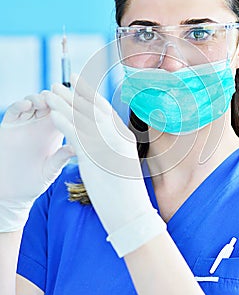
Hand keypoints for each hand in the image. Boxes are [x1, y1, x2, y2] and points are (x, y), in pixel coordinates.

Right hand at [0, 93, 73, 231]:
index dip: (71, 104)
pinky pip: (15, 110)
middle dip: (56, 96)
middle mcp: (40, 124)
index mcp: (55, 131)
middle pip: (50, 102)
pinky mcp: (8, 126)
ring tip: (45, 100)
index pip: (65, 112)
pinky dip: (20, 105)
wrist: (11, 193)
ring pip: (34, 102)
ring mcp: (24, 123)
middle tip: (61, 93)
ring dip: (40, 97)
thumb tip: (76, 148)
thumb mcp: (50, 170)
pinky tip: (27, 105)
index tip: (80, 96)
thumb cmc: (35, 182)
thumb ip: (60, 157)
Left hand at [44, 75, 165, 256]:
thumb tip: (99, 141)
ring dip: (64, 103)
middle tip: (60, 82)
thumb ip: (110, 148)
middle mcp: (116, 136)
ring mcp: (106, 145)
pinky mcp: (95, 157)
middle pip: (92, 109)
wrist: (131, 212)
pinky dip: (64, 122)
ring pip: (82, 118)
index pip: (103, 110)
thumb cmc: (126, 193)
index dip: (89, 95)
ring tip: (50, 92)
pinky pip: (76, 134)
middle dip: (75, 93)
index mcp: (123, 136)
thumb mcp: (120, 164)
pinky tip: (53, 113)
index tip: (77, 83)